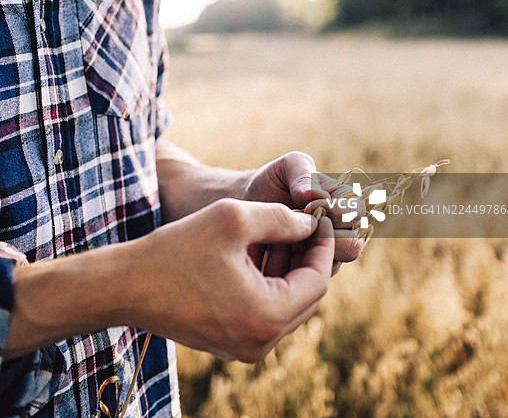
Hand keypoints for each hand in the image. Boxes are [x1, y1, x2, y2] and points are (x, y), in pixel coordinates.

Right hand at [131, 198, 333, 362]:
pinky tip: (260, 252)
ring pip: (286, 304)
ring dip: (289, 269)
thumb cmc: (178, 249)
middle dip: (307, 257)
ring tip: (283, 231)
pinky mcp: (229, 343)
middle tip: (305, 222)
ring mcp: (244, 348)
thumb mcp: (235, 219)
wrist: (127, 286)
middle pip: (306, 297)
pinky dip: (269, 283)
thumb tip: (311, 225)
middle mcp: (260, 342)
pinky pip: (264, 312)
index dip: (322, 245)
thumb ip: (281, 218)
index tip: (320, 217)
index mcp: (266, 316)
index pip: (317, 280)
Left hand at [242, 152, 363, 274]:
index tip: (305, 205)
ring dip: (304, 253)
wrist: (248, 204)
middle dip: (321, 238)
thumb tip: (313, 196)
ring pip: (332, 266)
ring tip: (280, 237)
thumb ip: (302, 173)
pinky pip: (309, 279)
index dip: (334, 211)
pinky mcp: (309, 273)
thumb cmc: (272, 181)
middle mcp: (343, 230)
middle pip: (352, 245)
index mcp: (345, 202)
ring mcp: (328, 254)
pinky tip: (272, 253)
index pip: (357, 212)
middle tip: (293, 226)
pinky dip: (291, 268)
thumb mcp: (286, 167)